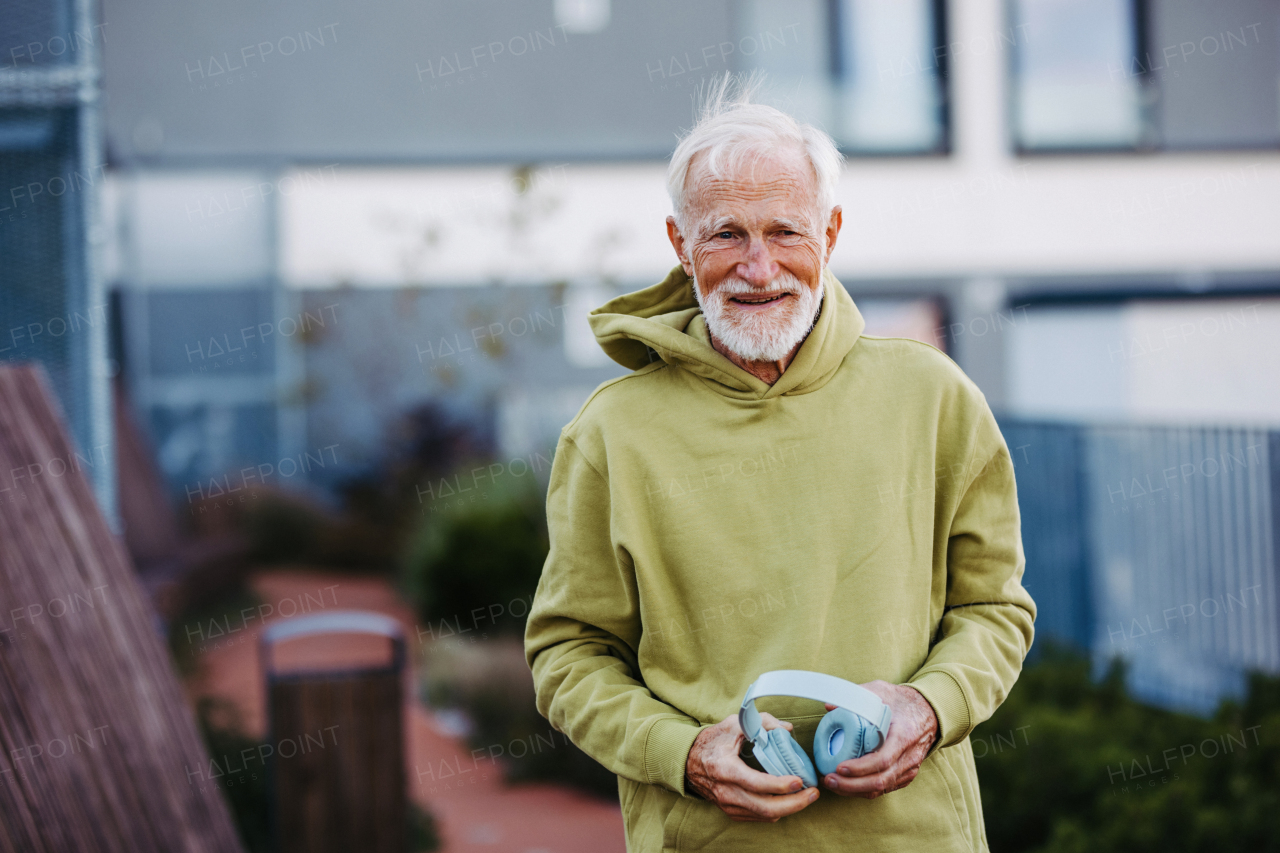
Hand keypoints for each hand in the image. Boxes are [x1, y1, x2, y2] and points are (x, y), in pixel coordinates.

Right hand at [685, 713, 819, 821]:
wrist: (689, 761)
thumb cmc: (713, 741)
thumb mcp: (733, 724)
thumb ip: (761, 722)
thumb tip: (787, 729)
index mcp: (725, 768)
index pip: (755, 783)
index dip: (779, 785)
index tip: (798, 781)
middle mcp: (726, 792)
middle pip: (765, 807)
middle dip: (794, 803)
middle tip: (813, 793)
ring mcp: (729, 805)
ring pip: (765, 816)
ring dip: (790, 809)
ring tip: (807, 797)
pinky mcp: (732, 812)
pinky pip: (759, 817)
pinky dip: (777, 811)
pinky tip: (789, 801)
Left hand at [820, 681, 938, 798]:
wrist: (928, 711)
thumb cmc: (901, 701)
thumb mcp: (880, 690)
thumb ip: (856, 695)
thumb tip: (829, 706)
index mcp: (904, 735)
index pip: (882, 760)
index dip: (860, 768)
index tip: (839, 767)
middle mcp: (909, 756)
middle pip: (880, 781)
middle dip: (851, 785)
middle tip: (828, 779)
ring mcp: (909, 768)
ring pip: (882, 788)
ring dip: (855, 791)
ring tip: (833, 784)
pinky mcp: (906, 774)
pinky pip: (885, 788)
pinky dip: (865, 790)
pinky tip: (847, 786)